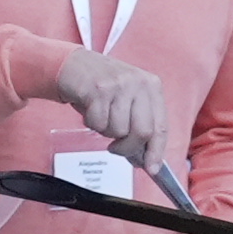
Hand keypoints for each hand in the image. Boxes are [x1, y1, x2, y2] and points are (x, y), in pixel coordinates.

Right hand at [49, 46, 170, 167]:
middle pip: (142, 132)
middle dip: (127, 148)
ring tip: (100, 115)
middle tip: (115, 148)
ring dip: (105, 131)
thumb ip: (138, 124)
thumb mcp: (127, 98)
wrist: (72, 65)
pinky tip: (90, 108)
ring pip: (118, 130)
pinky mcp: (99, 89)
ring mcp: (120, 85)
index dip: (156, 151)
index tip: (152, 168)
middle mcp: (139, 83)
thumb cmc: (100, 86)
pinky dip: (91, 123)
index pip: (160, 126)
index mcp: (152, 86)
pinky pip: (98, 124)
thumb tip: (143, 158)